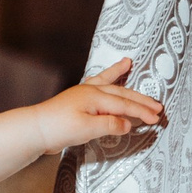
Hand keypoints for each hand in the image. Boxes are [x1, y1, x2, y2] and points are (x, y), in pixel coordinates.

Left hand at [34, 57, 164, 152]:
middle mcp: (90, 91)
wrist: (34, 129)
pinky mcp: (77, 100)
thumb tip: (128, 124)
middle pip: (121, 93)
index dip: (142, 111)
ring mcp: (83, 94)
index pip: (124, 104)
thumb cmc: (58, 128)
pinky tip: (104, 75)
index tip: (156, 118)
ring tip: (128, 62)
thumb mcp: (87, 129)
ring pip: (108, 83)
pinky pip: (95, 84)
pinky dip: (103, 78)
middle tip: (157, 105)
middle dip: (140, 99)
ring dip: (120, 76)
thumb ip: (109, 125)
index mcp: (95, 97)